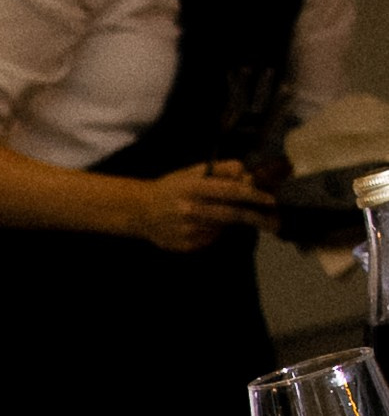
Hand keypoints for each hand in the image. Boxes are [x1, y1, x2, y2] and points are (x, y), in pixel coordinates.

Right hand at [132, 159, 276, 251]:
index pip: (230, 191)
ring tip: (212, 213)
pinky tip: (199, 224)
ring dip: (229, 220)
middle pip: (232, 214)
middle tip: (274, 221)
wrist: (141, 212)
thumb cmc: (172, 188)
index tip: (270, 200)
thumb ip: (222, 170)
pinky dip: (214, 230)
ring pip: (223, 226)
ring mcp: (188, 230)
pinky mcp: (187, 245)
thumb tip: (247, 174)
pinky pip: (212, 238)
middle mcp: (190, 210)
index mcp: (193, 188)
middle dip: (256, 217)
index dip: (253, 196)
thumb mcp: (194, 172)